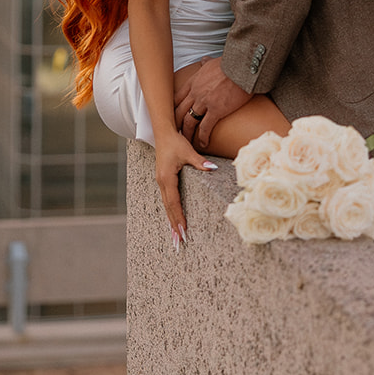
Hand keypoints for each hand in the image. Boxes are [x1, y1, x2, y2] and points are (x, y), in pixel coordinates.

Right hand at [155, 130, 215, 249]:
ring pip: (166, 206)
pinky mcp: (163, 180)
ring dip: (171, 221)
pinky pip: (167, 200)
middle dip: (174, 225)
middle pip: (168, 208)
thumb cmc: (175, 142)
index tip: (183, 230)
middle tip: (179, 241)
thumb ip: (200, 162)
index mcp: (167, 178)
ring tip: (175, 236)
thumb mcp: (188, 151)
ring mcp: (161, 182)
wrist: (163, 133)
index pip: (174, 202)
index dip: (178, 217)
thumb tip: (212, 168)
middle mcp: (162, 182)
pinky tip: (173, 219)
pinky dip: (170, 211)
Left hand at [173, 59, 252, 149]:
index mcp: (194, 82)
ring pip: (189, 121)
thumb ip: (206, 63)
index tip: (173, 116)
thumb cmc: (229, 64)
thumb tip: (204, 59)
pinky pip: (205, 127)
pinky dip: (203, 137)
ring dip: (187, 133)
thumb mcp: (212, 61)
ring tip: (187, 142)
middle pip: (180, 111)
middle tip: (176, 132)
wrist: (241, 68)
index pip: (177, 98)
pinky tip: (203, 143)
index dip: (174, 109)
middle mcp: (195, 93)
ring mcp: (204, 102)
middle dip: (176, 123)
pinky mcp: (216, 110)